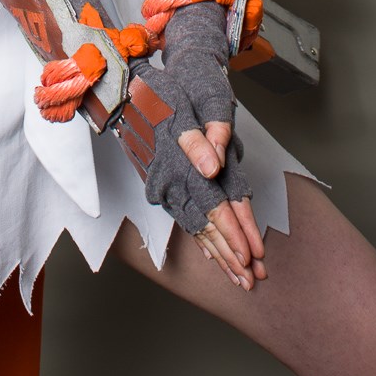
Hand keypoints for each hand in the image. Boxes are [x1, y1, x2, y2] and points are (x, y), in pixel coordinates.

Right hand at [135, 63, 265, 290]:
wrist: (124, 93)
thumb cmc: (158, 94)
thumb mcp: (180, 107)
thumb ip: (198, 138)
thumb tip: (213, 167)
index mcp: (179, 164)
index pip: (212, 207)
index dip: (232, 233)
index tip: (251, 256)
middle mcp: (169, 182)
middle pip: (205, 226)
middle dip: (229, 255)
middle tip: (251, 282)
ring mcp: (162, 187)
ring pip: (194, 227)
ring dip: (217, 253)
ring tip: (237, 277)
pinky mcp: (159, 187)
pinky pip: (183, 218)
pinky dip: (199, 238)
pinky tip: (211, 253)